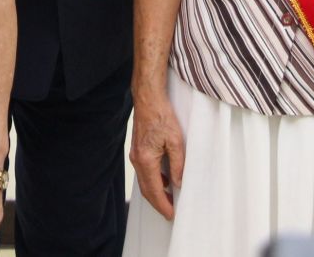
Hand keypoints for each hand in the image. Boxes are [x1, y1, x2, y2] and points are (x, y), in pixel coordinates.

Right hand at [129, 93, 184, 220]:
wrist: (148, 99)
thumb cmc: (161, 116)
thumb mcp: (176, 141)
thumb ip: (177, 164)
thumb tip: (177, 182)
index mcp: (146, 160)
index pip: (154, 190)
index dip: (162, 204)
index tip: (170, 214)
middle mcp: (137, 159)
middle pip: (146, 189)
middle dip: (157, 203)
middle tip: (169, 212)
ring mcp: (135, 155)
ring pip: (144, 181)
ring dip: (155, 193)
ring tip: (168, 200)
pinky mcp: (137, 150)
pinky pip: (144, 172)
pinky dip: (152, 181)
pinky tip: (163, 181)